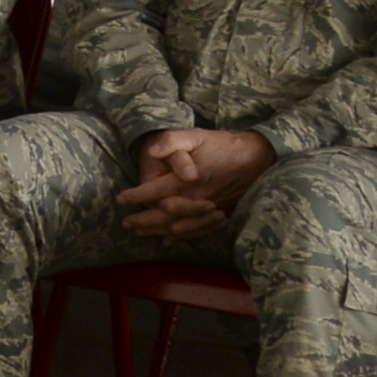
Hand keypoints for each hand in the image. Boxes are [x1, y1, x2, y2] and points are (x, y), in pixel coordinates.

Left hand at [121, 124, 276, 232]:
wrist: (255, 157)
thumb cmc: (222, 144)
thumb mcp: (195, 135)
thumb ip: (171, 142)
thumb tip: (151, 152)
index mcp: (187, 181)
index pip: (154, 193)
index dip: (135, 197)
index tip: (120, 200)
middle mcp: (195, 199)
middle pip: (163, 216)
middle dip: (142, 221)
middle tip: (126, 223)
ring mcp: (208, 210)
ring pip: (178, 227)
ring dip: (157, 231)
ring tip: (140, 232)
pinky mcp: (218, 215)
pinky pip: (195, 231)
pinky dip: (180, 237)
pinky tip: (168, 240)